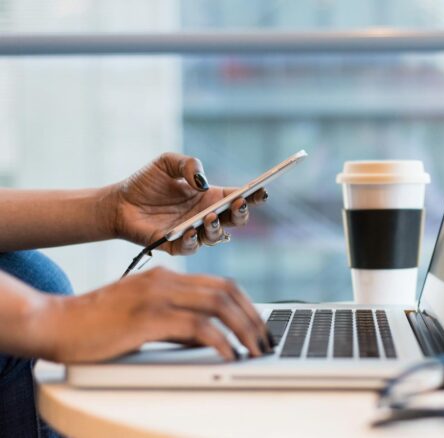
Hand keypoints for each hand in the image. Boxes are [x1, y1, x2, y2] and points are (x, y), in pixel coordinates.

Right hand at [34, 267, 271, 362]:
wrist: (54, 323)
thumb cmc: (96, 325)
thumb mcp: (143, 316)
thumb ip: (176, 321)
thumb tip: (209, 338)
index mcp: (166, 277)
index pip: (221, 284)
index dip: (247, 305)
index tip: (260, 326)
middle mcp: (165, 280)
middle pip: (227, 291)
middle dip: (253, 318)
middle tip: (265, 341)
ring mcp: (157, 296)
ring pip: (218, 305)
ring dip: (244, 329)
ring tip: (255, 351)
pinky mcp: (147, 317)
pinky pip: (197, 327)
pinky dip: (220, 341)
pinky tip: (229, 355)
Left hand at [107, 152, 267, 254]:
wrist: (118, 202)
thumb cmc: (146, 182)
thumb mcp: (167, 162)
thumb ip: (188, 164)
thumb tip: (202, 182)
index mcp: (210, 197)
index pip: (239, 197)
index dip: (253, 195)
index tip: (261, 190)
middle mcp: (206, 216)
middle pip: (235, 220)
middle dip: (241, 213)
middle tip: (238, 204)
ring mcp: (193, 232)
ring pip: (217, 237)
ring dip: (217, 228)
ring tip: (210, 217)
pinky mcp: (175, 246)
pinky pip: (191, 248)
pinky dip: (193, 241)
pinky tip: (190, 230)